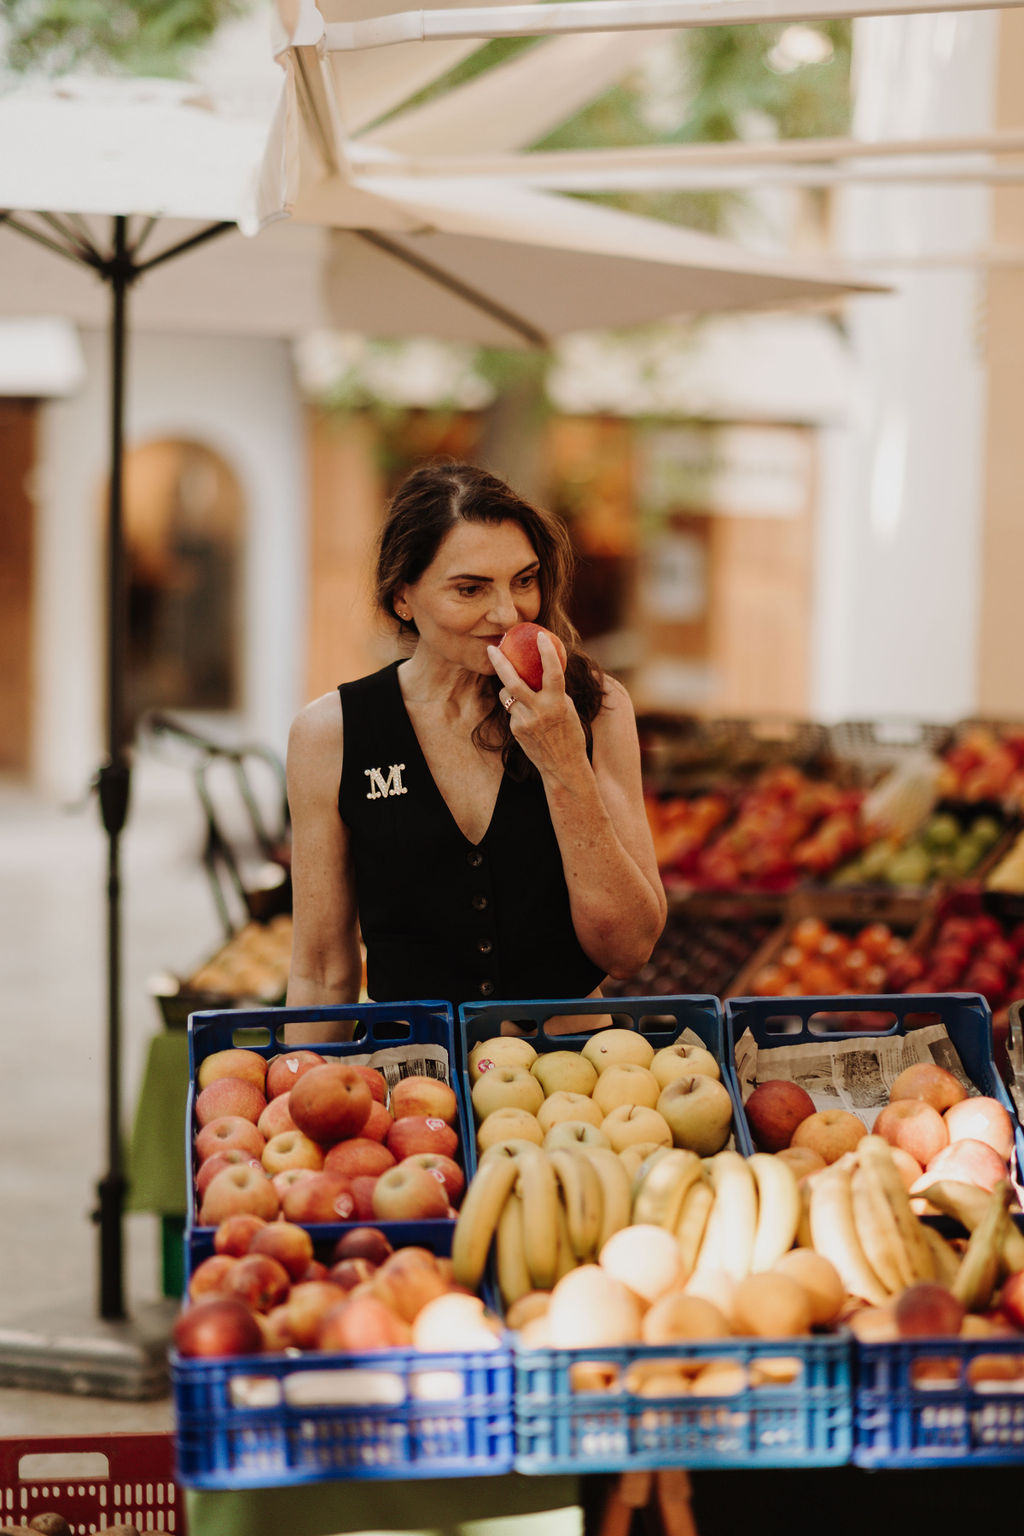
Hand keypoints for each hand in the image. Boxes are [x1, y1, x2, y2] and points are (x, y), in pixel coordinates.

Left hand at [486, 634, 585, 778]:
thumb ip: (554, 692)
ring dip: (508, 688)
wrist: (563, 766)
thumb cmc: (570, 734)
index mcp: (558, 703)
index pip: (552, 672)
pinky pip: (511, 710)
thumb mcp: (568, 709)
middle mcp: (540, 711)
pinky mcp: (516, 730)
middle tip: (491, 648)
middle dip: (500, 663)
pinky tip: (527, 716)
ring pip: (507, 695)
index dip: (547, 653)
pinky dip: (516, 706)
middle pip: (513, 682)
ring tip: (513, 686)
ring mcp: (525, 722)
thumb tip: (542, 672)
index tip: (540, 636)